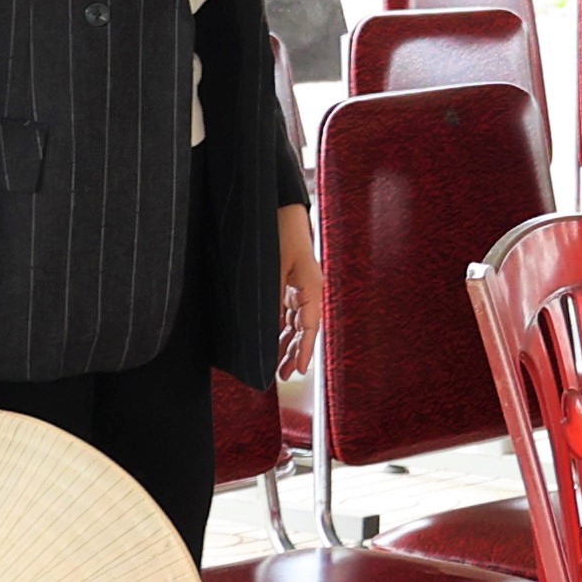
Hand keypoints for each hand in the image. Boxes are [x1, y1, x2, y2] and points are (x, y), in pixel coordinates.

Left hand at [273, 203, 318, 370]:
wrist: (277, 206)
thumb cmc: (278, 232)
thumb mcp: (273, 268)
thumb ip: (273, 299)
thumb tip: (270, 327)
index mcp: (311, 287)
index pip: (309, 327)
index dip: (304, 351)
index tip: (298, 371)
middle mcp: (308, 290)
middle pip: (304, 329)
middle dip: (295, 353)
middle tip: (284, 375)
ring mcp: (299, 286)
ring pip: (295, 322)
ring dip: (287, 342)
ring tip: (279, 364)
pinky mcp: (289, 281)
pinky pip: (288, 311)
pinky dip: (281, 327)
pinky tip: (273, 339)